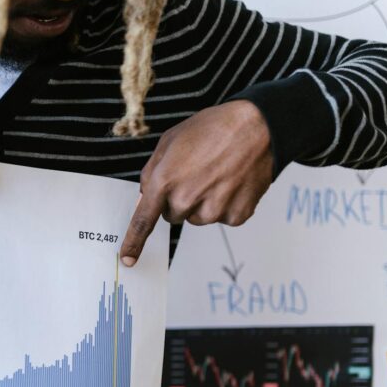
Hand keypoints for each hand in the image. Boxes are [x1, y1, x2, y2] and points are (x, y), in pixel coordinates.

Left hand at [119, 100, 273, 266]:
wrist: (258, 126)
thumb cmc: (212, 129)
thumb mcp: (170, 142)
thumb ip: (152, 173)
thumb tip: (143, 198)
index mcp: (164, 181)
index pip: (143, 221)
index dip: (134, 242)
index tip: (128, 259)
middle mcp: (187, 200)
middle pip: (172, 216)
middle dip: (178, 199)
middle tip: (196, 174)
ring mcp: (213, 210)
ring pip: (197, 218)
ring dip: (203, 202)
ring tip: (217, 174)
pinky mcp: (236, 216)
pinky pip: (221, 218)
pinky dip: (225, 203)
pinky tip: (232, 181)